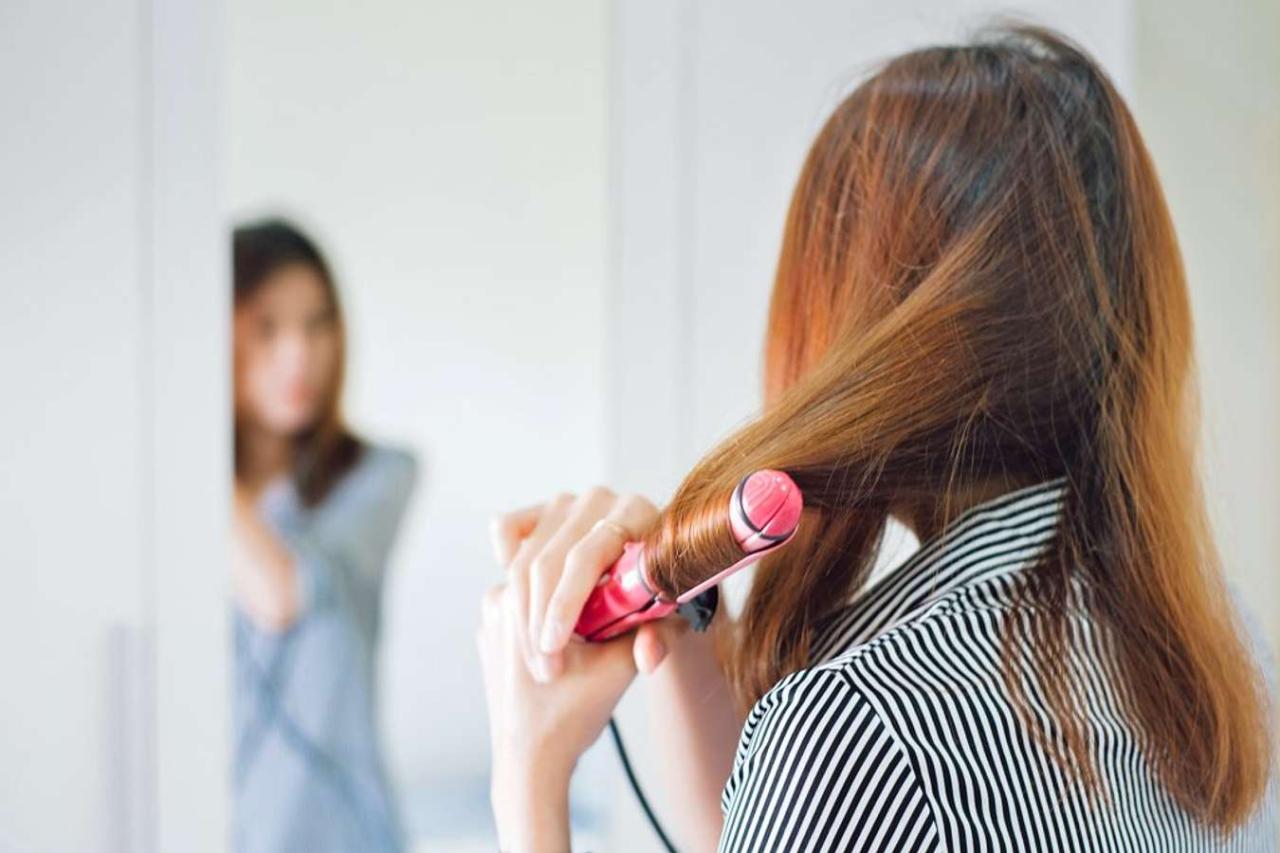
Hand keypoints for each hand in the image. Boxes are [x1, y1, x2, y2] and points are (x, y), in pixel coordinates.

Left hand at [478, 579, 682, 850]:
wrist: (530, 763)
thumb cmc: (569, 717)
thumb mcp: (619, 668)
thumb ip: (649, 628)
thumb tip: (674, 593)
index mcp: (518, 600)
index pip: (566, 558)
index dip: (601, 570)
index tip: (624, 584)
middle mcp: (495, 602)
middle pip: (551, 569)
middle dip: (582, 585)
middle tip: (612, 605)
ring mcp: (488, 620)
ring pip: (538, 587)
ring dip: (564, 599)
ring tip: (591, 631)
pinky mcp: (488, 637)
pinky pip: (524, 609)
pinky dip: (549, 616)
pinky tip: (571, 644)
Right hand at [488, 488, 672, 682]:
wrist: (642, 577)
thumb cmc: (658, 597)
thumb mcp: (668, 621)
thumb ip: (660, 637)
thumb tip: (647, 656)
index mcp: (638, 513)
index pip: (587, 555)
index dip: (565, 602)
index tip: (551, 646)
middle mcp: (600, 499)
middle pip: (549, 561)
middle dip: (537, 619)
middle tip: (544, 667)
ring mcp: (567, 502)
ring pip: (524, 558)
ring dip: (522, 612)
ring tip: (537, 656)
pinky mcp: (540, 508)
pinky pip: (506, 530)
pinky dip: (506, 563)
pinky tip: (522, 600)